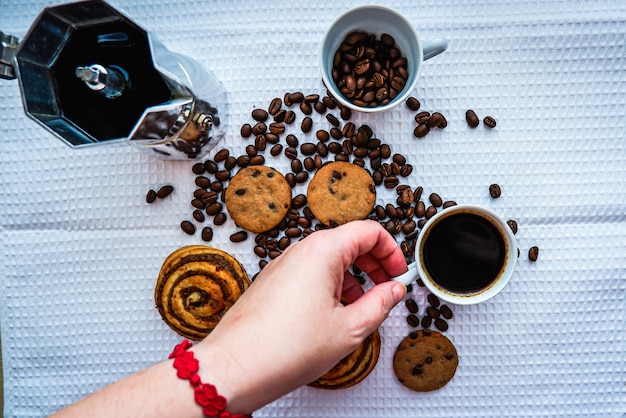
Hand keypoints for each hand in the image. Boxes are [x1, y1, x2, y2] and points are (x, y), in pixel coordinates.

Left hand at [196, 220, 407, 413]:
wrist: (235, 367)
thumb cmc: (283, 347)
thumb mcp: (349, 328)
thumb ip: (380, 304)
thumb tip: (394, 291)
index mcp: (322, 251)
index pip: (368, 231)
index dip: (392, 251)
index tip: (399, 272)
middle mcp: (300, 251)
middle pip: (349, 242)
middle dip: (374, 265)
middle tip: (387, 289)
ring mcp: (283, 265)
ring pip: (329, 260)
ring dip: (352, 279)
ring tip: (360, 308)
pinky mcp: (273, 282)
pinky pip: (310, 274)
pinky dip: (330, 287)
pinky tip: (333, 315)